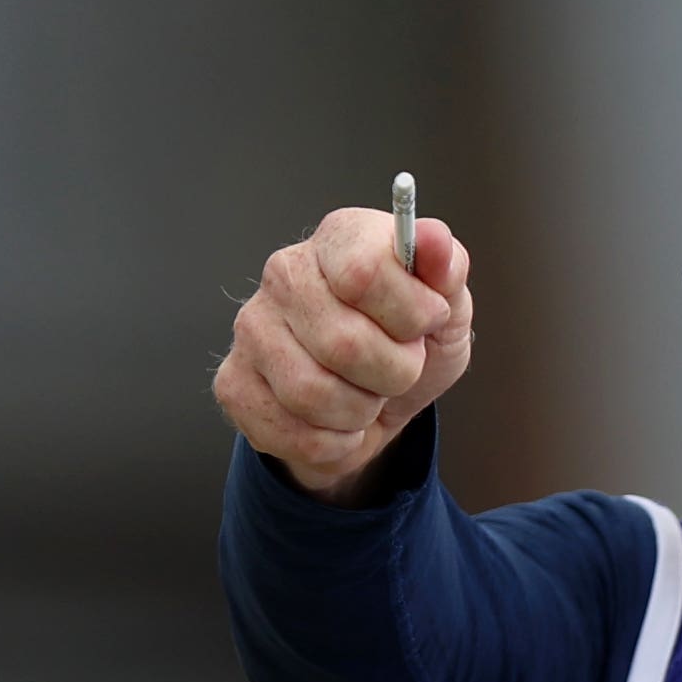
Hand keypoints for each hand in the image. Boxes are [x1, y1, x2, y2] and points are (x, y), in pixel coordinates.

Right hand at [213, 207, 475, 502]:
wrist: (381, 407)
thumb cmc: (411, 346)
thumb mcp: (448, 307)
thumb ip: (446, 268)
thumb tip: (434, 239)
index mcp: (338, 240)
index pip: (363, 272)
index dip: (410, 313)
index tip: (427, 322)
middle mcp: (284, 274)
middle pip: (343, 343)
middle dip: (393, 374)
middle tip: (399, 368)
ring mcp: (251, 329)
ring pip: (312, 393)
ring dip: (360, 410)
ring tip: (367, 395)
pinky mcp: (234, 383)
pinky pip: (293, 432)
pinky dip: (333, 442)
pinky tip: (338, 421)